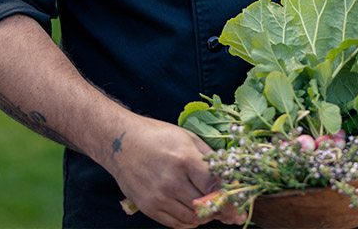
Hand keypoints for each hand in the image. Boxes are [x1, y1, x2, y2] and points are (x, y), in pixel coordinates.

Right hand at [104, 114, 241, 228]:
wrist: (119, 141)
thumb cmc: (156, 136)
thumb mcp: (186, 138)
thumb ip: (209, 159)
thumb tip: (230, 180)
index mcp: (184, 159)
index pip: (215, 188)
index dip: (231, 201)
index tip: (239, 208)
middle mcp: (171, 180)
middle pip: (206, 207)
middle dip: (220, 211)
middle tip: (227, 210)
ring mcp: (158, 196)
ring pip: (193, 219)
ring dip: (204, 217)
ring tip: (206, 207)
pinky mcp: (148, 206)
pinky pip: (177, 224)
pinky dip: (189, 222)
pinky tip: (190, 210)